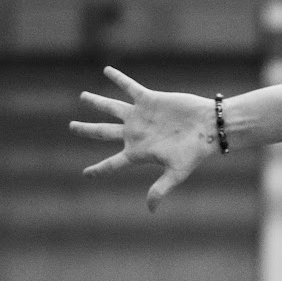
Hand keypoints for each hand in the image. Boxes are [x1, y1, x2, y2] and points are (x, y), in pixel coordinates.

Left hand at [69, 67, 218, 211]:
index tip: (85, 174)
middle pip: (103, 132)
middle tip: (72, 127)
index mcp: (138, 152)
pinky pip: (129, 87)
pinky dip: (118, 79)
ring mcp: (140, 116)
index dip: (98, 169)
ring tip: (83, 97)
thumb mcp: (177, 173)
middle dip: (86, 130)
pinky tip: (106, 70)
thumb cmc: (195, 152)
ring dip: (96, 102)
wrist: (209, 127)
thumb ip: (160, 189)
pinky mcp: (149, 99)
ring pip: (111, 108)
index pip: (112, 164)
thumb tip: (151, 210)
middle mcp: (136, 133)